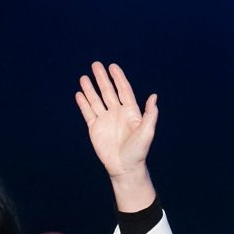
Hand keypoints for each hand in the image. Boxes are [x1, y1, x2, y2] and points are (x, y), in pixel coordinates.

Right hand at [76, 62, 157, 180]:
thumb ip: (150, 114)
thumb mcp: (147, 132)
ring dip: (90, 89)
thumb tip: (154, 96)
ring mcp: (105, 120)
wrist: (124, 168)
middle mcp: (117, 113)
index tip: (112, 66)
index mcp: (130, 111)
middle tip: (95, 65)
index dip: (118, 78)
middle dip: (101, 78)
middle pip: (108, 91)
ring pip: (96, 100)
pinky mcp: (95, 129)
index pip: (123, 90)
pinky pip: (88, 113)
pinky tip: (79, 94)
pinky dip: (83, 103)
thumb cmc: (138, 152)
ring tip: (84, 78)